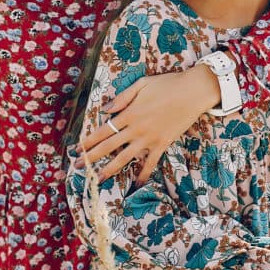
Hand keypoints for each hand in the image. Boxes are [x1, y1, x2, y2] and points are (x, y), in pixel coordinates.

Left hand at [78, 64, 220, 183]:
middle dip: (91, 157)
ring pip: (125, 158)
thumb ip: (122, 98)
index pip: (102, 130)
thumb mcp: (141, 85)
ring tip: (98, 179)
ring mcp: (149, 138)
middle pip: (108, 146)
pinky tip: (136, 185)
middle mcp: (136, 129)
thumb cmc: (168, 84)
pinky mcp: (163, 144)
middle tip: (77, 166)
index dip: (88, 141)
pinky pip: (150, 163)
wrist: (193, 92)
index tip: (76, 149)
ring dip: (109, 169)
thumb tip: (105, 110)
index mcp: (129, 113)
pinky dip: (143, 174)